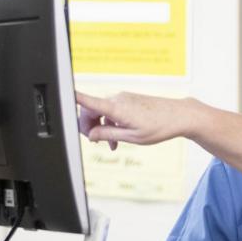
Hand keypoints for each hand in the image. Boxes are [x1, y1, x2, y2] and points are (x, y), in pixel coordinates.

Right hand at [76, 91, 195, 146]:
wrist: (180, 115)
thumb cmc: (160, 126)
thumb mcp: (132, 137)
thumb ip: (108, 135)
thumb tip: (91, 135)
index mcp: (116, 108)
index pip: (88, 101)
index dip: (73, 98)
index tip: (61, 95)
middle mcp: (118, 99)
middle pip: (91, 110)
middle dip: (90, 127)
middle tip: (96, 143)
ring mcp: (124, 98)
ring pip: (102, 111)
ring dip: (102, 127)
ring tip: (112, 144)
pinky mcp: (129, 100)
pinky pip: (112, 110)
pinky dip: (111, 122)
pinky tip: (119, 136)